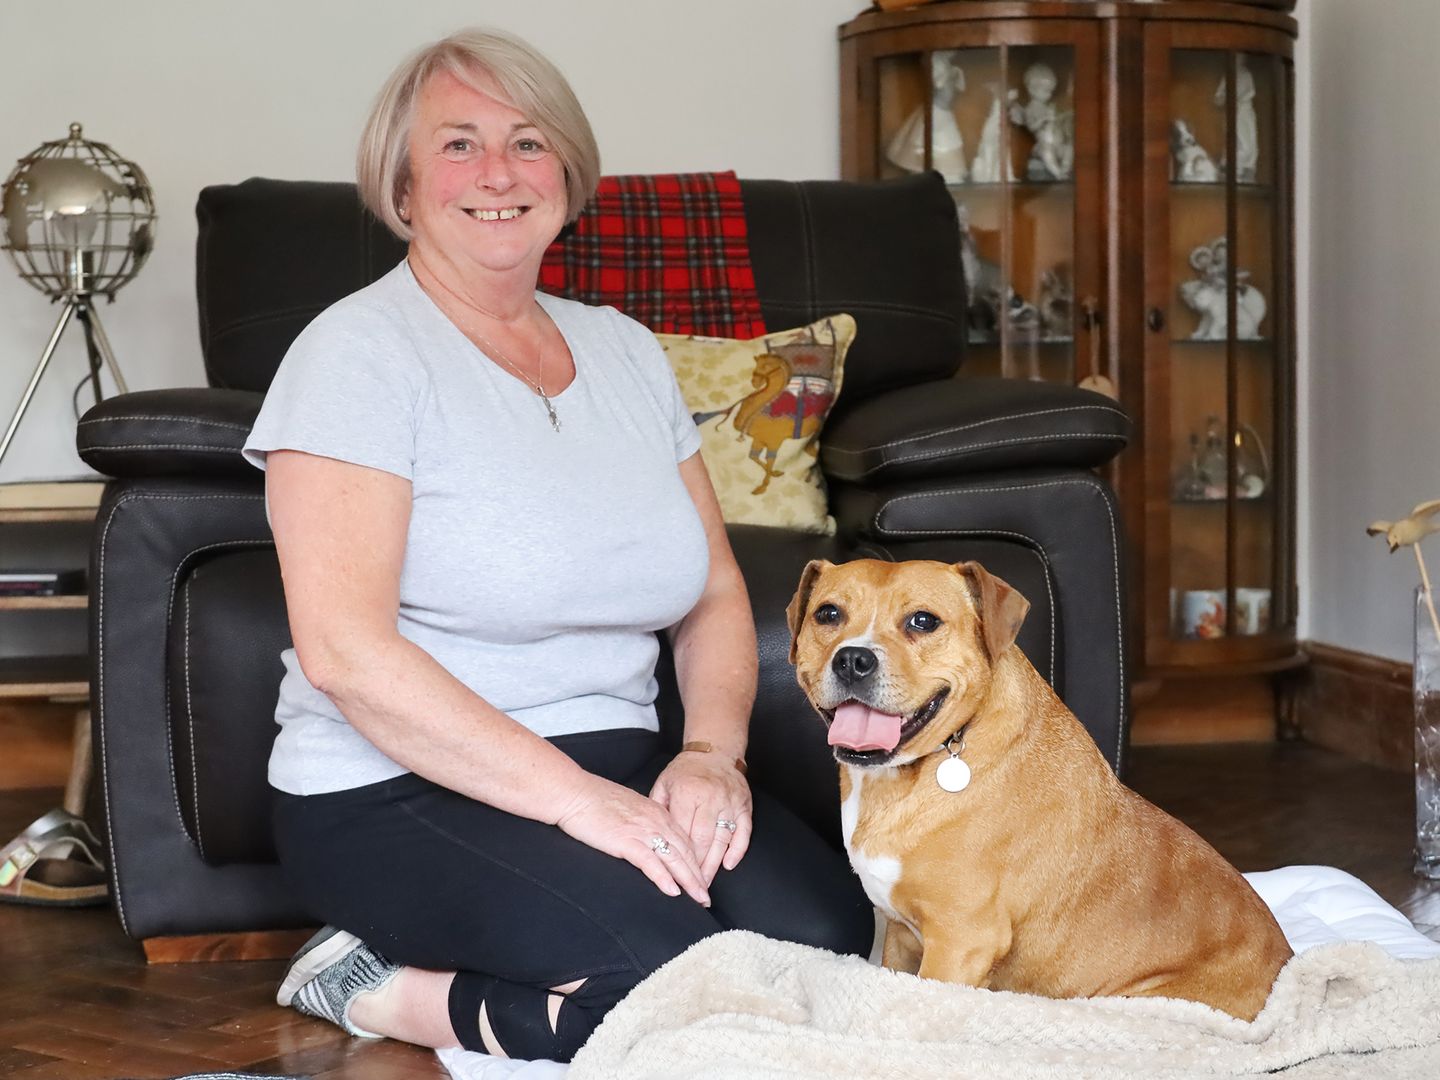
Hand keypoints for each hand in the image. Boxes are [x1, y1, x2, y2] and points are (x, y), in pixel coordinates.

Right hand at [554, 774, 710, 906]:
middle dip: (698, 877)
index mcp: (658, 812)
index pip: (685, 840)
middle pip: (685, 852)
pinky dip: (663, 878)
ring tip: (699, 899)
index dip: (696, 862)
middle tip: (706, 897)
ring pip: (674, 859)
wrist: (574, 793)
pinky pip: (650, 862)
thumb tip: (649, 838)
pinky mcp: (626, 840)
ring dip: (689, 882)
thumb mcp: (629, 808)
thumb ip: (643, 821)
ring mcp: (642, 830)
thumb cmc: (595, 800)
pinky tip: (673, 892)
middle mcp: (656, 820)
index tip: (702, 879)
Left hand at [650, 750, 751, 883]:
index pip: (681, 831)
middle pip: (703, 840)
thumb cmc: (686, 771)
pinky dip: (737, 851)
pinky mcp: (744, 805)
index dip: (676, 855)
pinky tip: (728, 865)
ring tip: (705, 884)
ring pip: (723, 840)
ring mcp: (730, 803)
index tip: (671, 874)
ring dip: (714, 865)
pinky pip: (744, 832)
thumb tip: (648, 835)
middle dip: (696, 867)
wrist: (715, 751)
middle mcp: (711, 798)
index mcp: (688, 793)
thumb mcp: (664, 783)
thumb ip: (657, 808)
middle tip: (690, 888)